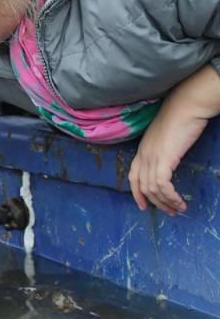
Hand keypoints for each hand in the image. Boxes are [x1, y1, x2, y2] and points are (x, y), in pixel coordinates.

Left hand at [129, 66, 219, 215]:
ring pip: (152, 188)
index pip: (132, 176)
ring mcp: (151, 156)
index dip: (136, 192)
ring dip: (165, 202)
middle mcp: (143, 154)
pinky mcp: (163, 158)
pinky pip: (162, 185)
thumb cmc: (180, 119)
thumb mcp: (166, 138)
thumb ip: (164, 150)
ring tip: (178, 209)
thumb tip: (169, 161)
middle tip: (169, 212)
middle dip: (155, 202)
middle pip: (142, 186)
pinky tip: (179, 201)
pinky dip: (170, 196)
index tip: (144, 206)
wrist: (186, 106)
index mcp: (142, 150)